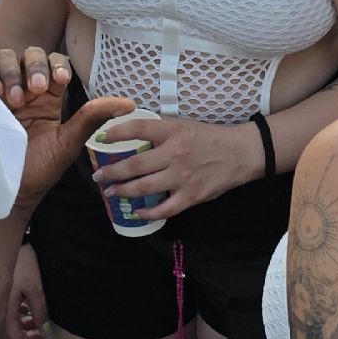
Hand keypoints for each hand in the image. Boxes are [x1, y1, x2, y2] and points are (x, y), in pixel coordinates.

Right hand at [0, 44, 135, 207]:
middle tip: (35, 88)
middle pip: (30, 55)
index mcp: (49, 97)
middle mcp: (26, 90)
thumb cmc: (41, 169)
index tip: (60, 81)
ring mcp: (1, 93)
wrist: (12, 192)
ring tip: (14, 97)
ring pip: (4, 58)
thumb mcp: (68, 143)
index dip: (57, 65)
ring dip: (10, 72)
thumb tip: (129, 103)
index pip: (55, 63)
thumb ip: (93, 119)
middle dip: (34, 65)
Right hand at [4, 243, 48, 338]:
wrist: (6, 241)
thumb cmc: (22, 265)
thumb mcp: (35, 288)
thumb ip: (38, 311)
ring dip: (24, 328)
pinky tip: (27, 312)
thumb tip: (41, 329)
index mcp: (5, 313)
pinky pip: (8, 313)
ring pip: (10, 324)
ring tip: (37, 326)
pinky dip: (19, 317)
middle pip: (11, 335)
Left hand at [89, 113, 263, 219]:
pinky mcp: (191, 195)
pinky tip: (137, 212)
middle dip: (112, 172)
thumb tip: (132, 135)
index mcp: (172, 131)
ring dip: (123, 192)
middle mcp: (174, 153)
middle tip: (97, 176)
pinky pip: (165, 209)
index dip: (116, 133)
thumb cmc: (209, 137)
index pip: (137, 129)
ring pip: (144, 188)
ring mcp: (182, 176)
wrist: (239, 153)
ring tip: (110, 192)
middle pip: (135, 165)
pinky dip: (149, 213)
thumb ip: (161, 131)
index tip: (100, 139)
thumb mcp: (184, 125)